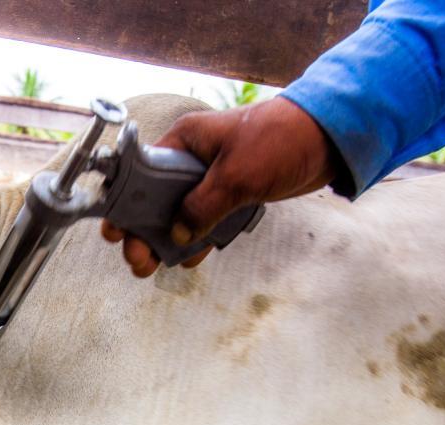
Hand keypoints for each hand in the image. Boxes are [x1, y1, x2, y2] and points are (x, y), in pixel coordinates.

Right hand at [101, 96, 337, 276]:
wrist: (329, 137)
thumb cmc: (281, 140)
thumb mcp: (237, 175)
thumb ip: (203, 206)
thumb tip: (178, 235)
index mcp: (184, 141)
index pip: (141, 173)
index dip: (125, 203)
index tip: (115, 231)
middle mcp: (191, 159)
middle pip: (155, 199)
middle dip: (142, 231)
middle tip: (136, 259)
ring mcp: (210, 178)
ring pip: (178, 213)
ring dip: (166, 240)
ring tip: (152, 267)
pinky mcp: (231, 194)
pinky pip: (204, 220)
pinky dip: (196, 239)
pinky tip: (188, 258)